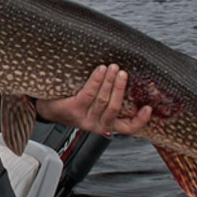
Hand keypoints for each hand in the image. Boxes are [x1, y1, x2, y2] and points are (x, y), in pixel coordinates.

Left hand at [36, 64, 151, 135]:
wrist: (47, 108)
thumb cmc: (73, 104)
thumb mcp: (93, 107)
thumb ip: (108, 101)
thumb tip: (125, 79)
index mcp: (106, 125)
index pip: (128, 128)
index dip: (140, 120)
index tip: (148, 108)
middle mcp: (97, 125)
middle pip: (115, 107)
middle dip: (120, 88)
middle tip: (124, 74)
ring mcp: (85, 119)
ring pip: (103, 100)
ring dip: (109, 81)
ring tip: (113, 68)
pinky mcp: (74, 110)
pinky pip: (89, 93)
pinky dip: (96, 80)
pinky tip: (100, 70)